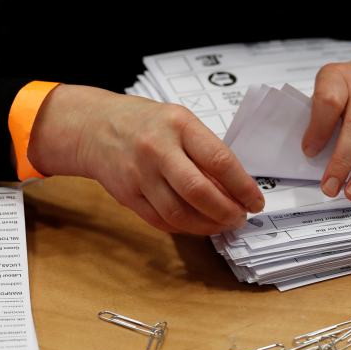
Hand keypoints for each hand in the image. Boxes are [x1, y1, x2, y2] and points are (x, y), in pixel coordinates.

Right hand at [28, 84, 263, 233]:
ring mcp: (139, 174)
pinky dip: (184, 227)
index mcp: (179, 125)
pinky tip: (198, 225)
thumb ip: (205, 151)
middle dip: (226, 212)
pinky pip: (161, 220)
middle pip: (199, 192)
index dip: (242, 187)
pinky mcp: (127, 195)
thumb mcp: (180, 121)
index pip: (219, 160)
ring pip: (179, 213)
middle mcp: (158, 149)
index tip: (256, 201)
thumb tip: (236, 189)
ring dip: (207, 225)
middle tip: (240, 218)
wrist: (94, 127)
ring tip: (222, 224)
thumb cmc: (146, 123)